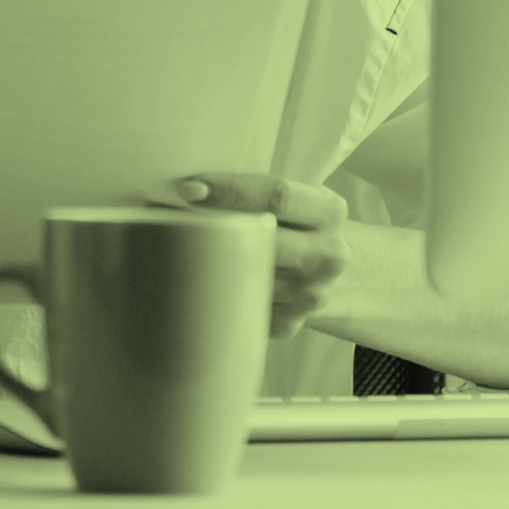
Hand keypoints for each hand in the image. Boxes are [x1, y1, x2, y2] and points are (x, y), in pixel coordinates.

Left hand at [176, 172, 348, 337]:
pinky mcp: (290, 324)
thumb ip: (256, 189)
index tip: (188, 188)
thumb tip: (189, 184)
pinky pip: (240, 304)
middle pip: (260, 239)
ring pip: (243, 274)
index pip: (277, 195)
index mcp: (328, 211)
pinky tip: (199, 274)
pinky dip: (214, 289)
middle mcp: (327, 255)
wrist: (343, 276)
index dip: (229, 190)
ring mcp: (310, 294)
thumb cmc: (298, 224)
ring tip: (175, 242)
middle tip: (165, 215)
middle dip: (209, 228)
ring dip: (204, 260)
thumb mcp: (296, 198)